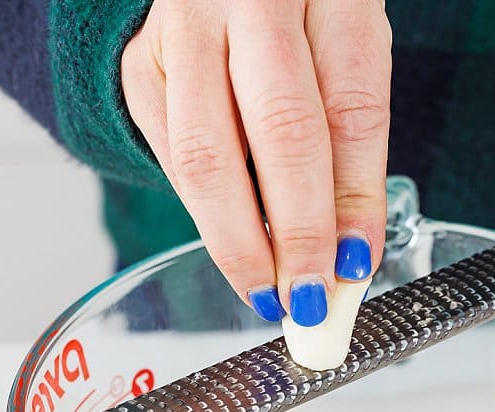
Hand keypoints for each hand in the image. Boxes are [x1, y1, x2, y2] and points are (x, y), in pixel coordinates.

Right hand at [121, 0, 391, 324]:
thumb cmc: (301, 10)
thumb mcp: (349, 50)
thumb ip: (354, 142)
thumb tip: (351, 253)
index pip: (351, 110)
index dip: (353, 201)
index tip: (355, 266)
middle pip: (280, 133)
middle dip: (298, 234)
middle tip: (310, 299)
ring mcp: (184, 28)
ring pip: (205, 157)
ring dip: (240, 242)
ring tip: (268, 291)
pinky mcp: (139, 62)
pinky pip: (170, 157)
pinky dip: (206, 212)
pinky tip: (235, 238)